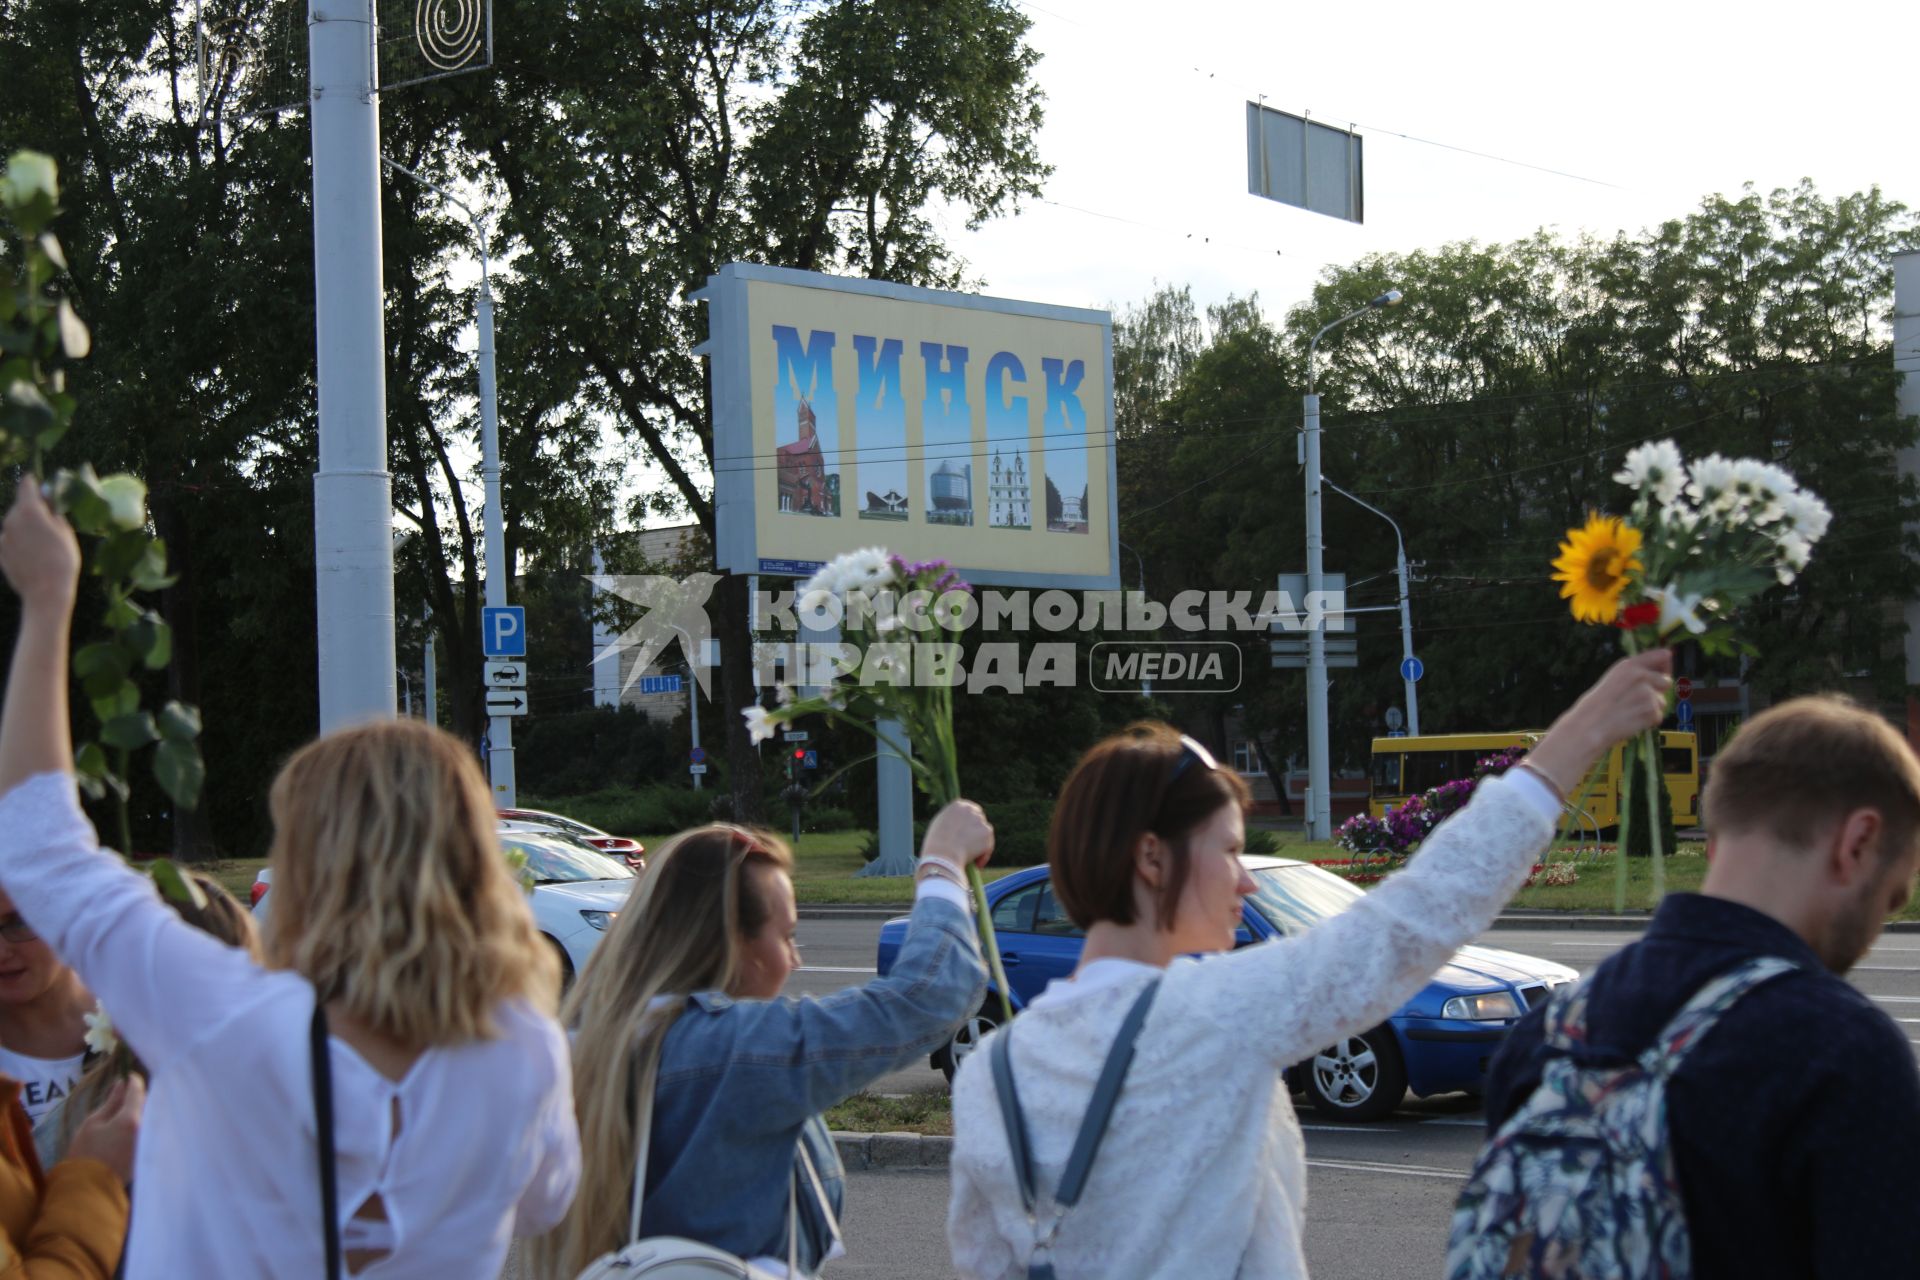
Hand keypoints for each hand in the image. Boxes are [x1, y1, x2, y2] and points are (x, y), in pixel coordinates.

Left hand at [0, 482, 80, 615]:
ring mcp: (3, 536)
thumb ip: (54, 514)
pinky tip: (32, 557)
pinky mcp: (0, 552)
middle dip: (32, 510)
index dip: (34, 483)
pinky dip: (19, 544)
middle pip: (20, 506)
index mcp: (29, 510)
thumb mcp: (66, 533)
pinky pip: (10, 541)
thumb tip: (49, 505)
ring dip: (26, 528)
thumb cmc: (62, 560)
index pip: (27, 485)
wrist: (46, 592)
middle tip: (48, 522)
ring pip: (15, 524)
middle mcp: (11, 519)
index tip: (39, 485)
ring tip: (42, 545)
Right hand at [67, 1073, 143, 1184]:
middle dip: (139, 1097)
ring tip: (126, 1110)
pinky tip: (132, 1126)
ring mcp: (150, 1141)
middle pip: (148, 1104)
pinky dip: (143, 1124)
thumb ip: (111, 1102)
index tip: (128, 1076)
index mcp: (131, 1119)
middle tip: (125, 1093)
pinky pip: (151, 1130)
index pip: (138, 1092)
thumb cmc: (85, 1153)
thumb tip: (121, 1083)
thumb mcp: (93, 1123)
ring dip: (142, 1110)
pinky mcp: (149, 1152)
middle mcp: (146, 1129)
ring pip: (150, 1116)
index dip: (133, 1081)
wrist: (88, 1187)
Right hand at [920, 799, 993, 869]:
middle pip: (979, 819)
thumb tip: (957, 828)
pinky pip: (988, 846)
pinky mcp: (987, 833)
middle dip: (976, 831)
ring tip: (971, 857)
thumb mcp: (939, 827)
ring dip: (979, 844)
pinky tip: (976, 864)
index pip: (969, 809)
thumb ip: (951, 822)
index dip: (969, 822)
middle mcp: (970, 810)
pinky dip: (983, 856)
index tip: (968, 831)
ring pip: (984, 833)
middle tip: (971, 845)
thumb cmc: (936, 845)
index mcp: (957, 806)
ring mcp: (980, 820)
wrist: (943, 855)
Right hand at [1528, 650, 1673, 795]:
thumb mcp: (1614, 678)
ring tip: (1629, 712)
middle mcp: (1640, 675)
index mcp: (1629, 665)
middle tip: (1638, 699)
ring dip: (1651, 708)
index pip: (1662, 656)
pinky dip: (1648, 721)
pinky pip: (1659, 716)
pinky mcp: (1652, 710)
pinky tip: (1631, 720)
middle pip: (1666, 680)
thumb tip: (1663, 664)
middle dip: (1657, 690)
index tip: (1663, 671)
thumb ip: (1636, 671)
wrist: (1590, 725)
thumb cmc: (1598, 704)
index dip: (1665, 664)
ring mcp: (1647, 693)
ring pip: (1662, 701)